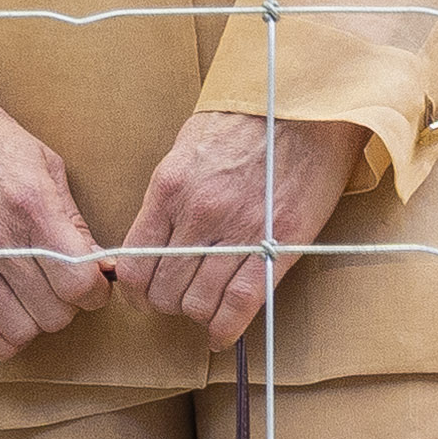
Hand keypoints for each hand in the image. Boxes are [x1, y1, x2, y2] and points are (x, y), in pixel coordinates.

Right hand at [0, 49, 111, 361]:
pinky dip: (0, 337)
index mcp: (31, 206)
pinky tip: (7, 315)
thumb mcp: (43, 162)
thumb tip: (98, 264)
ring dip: (36, 321)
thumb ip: (72, 218)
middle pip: (54, 312)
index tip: (92, 281)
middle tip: (62, 285)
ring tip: (33, 297)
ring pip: (20, 329)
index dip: (95, 290)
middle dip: (68, 304)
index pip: (79, 283)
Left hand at [112, 111, 367, 351]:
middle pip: (163, 289)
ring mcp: (239, 231)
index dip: (134, 290)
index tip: (141, 295)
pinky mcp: (278, 244)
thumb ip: (169, 199)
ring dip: (196, 315)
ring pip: (198, 302)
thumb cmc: (245, 121)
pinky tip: (221, 335)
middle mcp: (198, 214)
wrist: (303, 103)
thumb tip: (153, 242)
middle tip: (175, 303)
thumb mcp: (187, 151)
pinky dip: (226, 328)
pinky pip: (241, 303)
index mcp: (169, 189)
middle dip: (164, 305)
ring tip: (203, 312)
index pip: (134, 262)